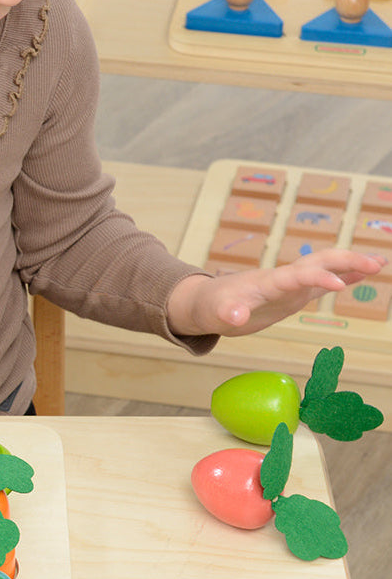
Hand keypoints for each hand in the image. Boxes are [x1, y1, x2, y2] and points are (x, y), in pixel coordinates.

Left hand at [167, 250, 387, 336]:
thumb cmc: (209, 306)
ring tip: (379, 263)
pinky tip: (359, 276)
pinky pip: (319, 283)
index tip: (337, 286)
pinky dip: (341, 278)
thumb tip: (235, 318)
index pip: (296, 275)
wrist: (204, 302)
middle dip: (345, 261)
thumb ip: (226, 314)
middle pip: (318, 262)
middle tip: (376, 263)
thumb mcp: (215, 313)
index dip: (316, 278)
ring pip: (323, 268)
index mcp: (266, 282)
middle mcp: (281, 279)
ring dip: (349, 265)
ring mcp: (288, 285)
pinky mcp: (290, 294)